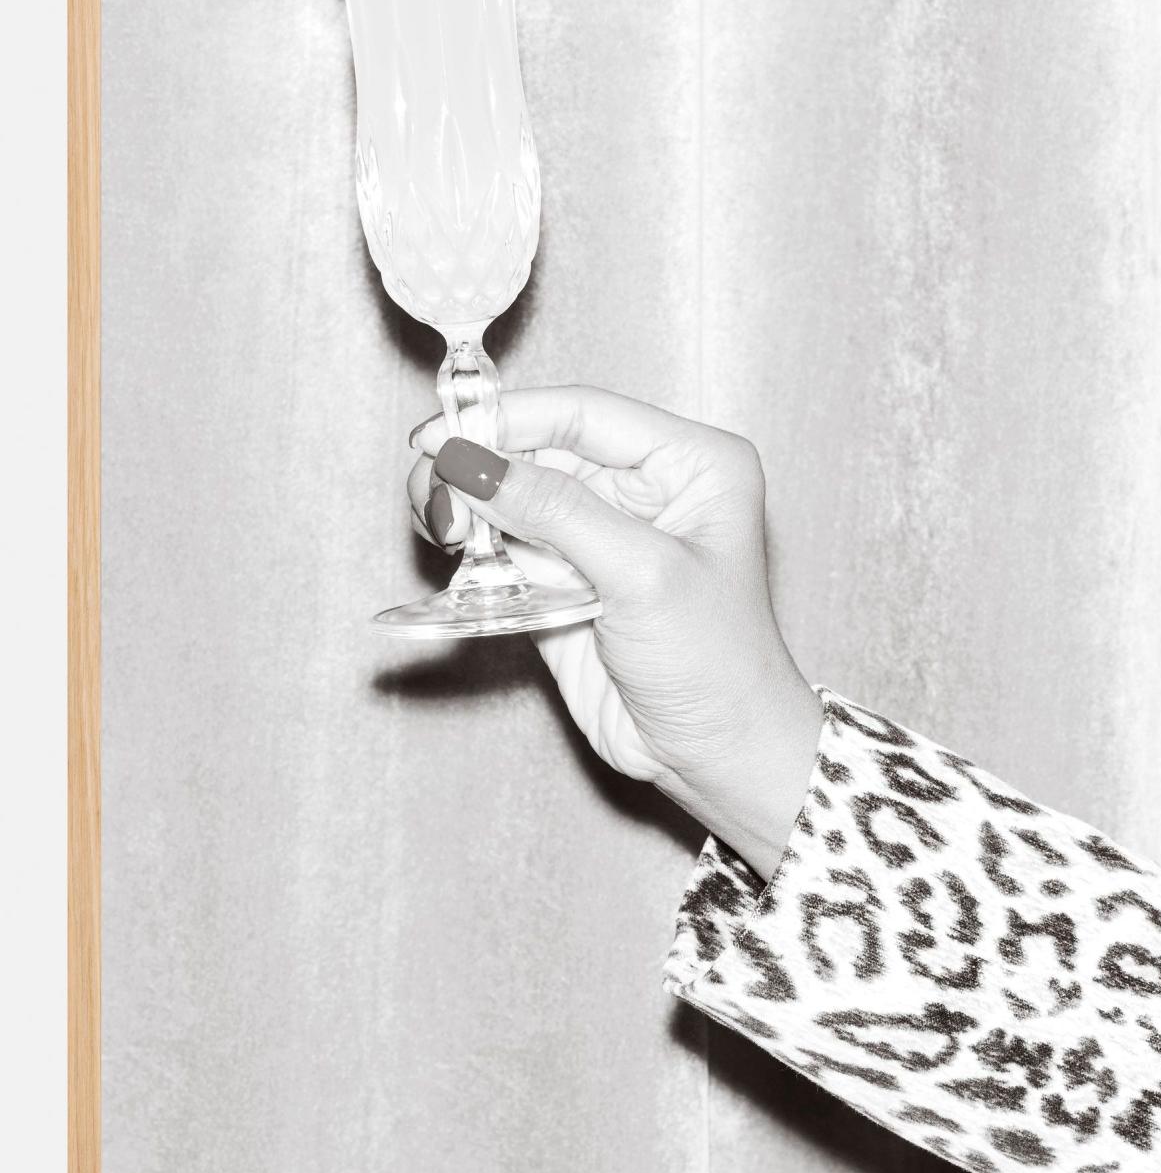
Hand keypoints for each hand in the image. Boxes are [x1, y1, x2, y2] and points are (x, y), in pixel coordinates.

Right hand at [407, 386, 824, 880]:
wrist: (716, 757)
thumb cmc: (718, 665)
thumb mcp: (642, 575)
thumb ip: (557, 513)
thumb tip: (472, 462)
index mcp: (690, 461)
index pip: (584, 414)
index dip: (509, 418)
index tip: (442, 436)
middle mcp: (644, 486)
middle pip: (537, 448)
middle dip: (478, 466)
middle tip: (431, 494)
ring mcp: (600, 532)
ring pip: (511, 493)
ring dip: (466, 505)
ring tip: (443, 530)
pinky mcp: (563, 577)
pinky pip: (504, 543)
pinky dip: (473, 546)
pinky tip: (458, 555)